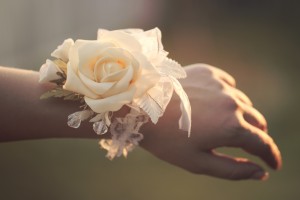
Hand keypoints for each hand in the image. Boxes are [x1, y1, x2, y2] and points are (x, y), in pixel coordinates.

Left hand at [141, 63, 281, 179]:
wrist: (139, 107)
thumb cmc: (166, 139)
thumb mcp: (198, 162)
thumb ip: (233, 170)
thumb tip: (259, 173)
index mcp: (231, 127)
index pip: (262, 143)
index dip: (271, 156)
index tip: (273, 163)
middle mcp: (231, 102)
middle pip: (257, 121)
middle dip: (255, 135)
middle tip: (246, 144)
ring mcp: (220, 84)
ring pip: (243, 102)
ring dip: (239, 115)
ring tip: (222, 123)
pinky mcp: (208, 72)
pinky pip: (228, 85)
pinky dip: (226, 96)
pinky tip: (213, 102)